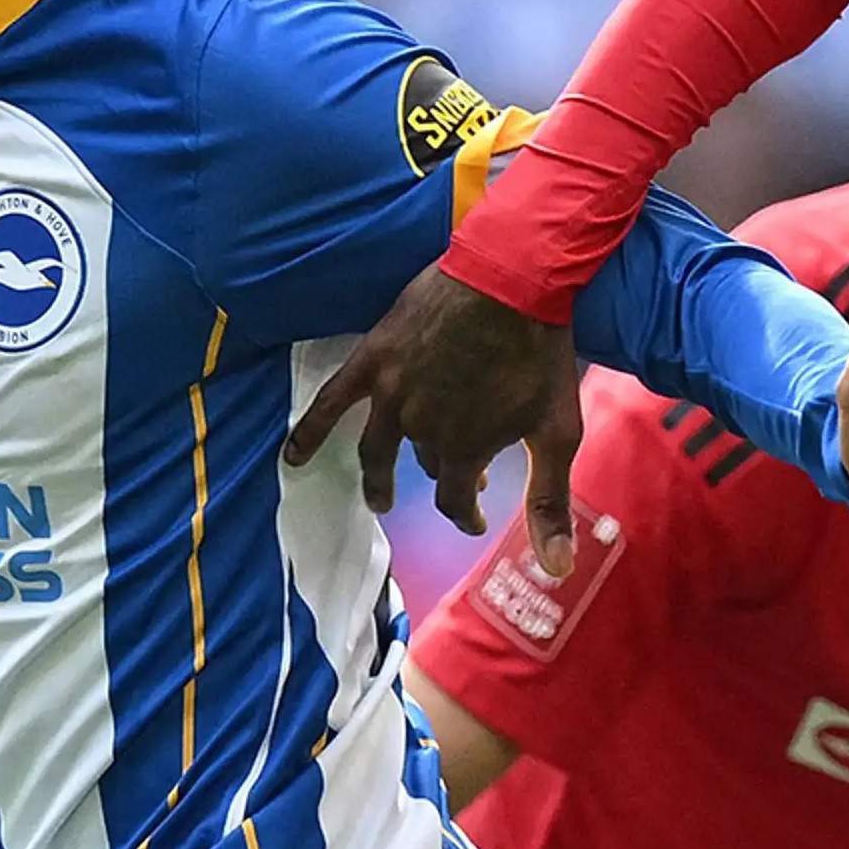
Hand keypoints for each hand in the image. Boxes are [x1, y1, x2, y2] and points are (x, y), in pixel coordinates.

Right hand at [285, 267, 584, 574]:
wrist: (513, 277)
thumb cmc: (540, 353)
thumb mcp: (556, 432)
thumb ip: (549, 503)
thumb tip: (557, 571)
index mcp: (463, 450)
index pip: (454, 500)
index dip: (466, 512)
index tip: (476, 516)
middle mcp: (420, 429)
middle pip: (425, 465)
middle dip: (445, 474)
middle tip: (462, 477)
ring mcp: (392, 394)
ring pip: (377, 447)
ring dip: (377, 475)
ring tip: (379, 496)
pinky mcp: (375, 358)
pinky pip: (332, 400)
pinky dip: (310, 430)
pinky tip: (291, 456)